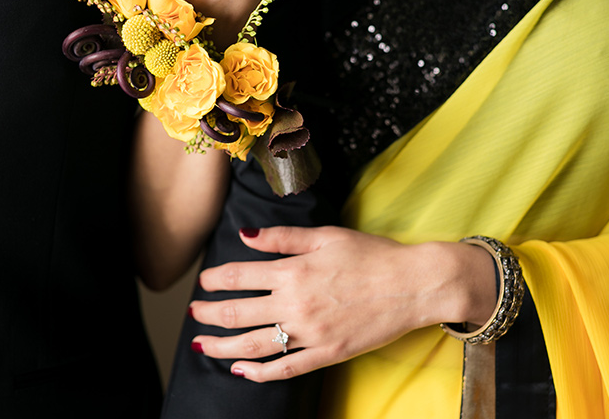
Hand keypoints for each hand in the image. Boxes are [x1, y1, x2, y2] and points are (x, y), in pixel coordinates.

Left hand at [188, 226, 497, 381]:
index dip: (215, 280)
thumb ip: (280, 237)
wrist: (413, 285)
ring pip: (253, 345)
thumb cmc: (371, 255)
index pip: (239, 276)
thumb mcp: (324, 236)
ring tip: (203, 345)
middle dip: (209, 314)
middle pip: (238, 313)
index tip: (204, 283)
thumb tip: (244, 235)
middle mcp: (296, 304)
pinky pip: (285, 368)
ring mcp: (310, 333)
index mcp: (293, 271)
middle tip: (194, 313)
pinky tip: (241, 371)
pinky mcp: (326, 353)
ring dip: (222, 347)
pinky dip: (259, 373)